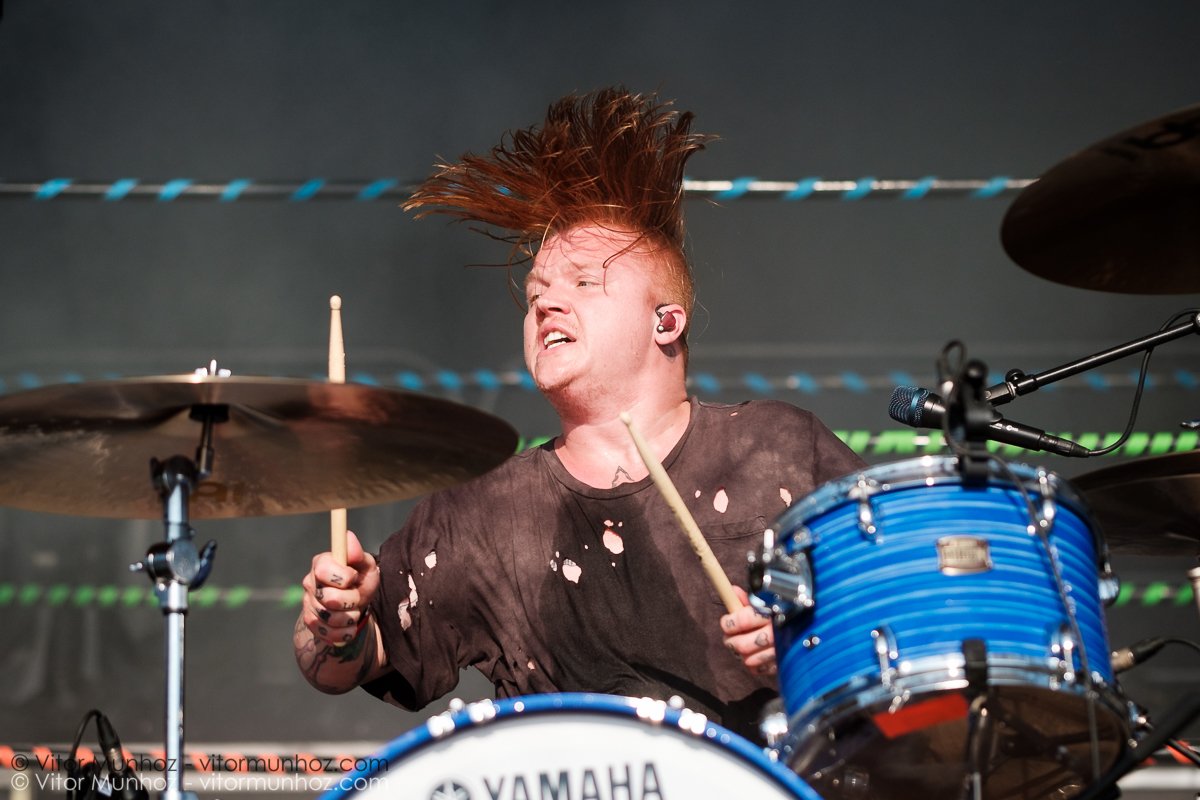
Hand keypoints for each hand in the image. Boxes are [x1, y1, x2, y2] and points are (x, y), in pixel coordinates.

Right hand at [300, 530, 378, 646]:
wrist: (355, 606)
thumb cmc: (360, 581)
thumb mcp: (366, 565)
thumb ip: (358, 553)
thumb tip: (348, 536)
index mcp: (321, 564)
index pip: (324, 570)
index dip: (343, 577)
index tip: (353, 577)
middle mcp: (310, 583)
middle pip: (331, 599)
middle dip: (352, 601)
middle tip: (357, 597)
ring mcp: (308, 604)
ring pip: (330, 619)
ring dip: (350, 618)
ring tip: (354, 611)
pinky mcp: (310, 623)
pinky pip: (328, 634)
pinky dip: (345, 632)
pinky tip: (349, 625)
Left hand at [720, 586, 776, 675]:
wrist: (810, 625)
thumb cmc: (784, 611)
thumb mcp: (767, 601)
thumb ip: (748, 599)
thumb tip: (733, 591)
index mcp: (771, 613)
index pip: (742, 620)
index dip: (728, 623)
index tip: (726, 622)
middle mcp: (777, 633)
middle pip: (742, 645)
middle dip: (731, 642)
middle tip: (730, 637)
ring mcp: (780, 651)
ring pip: (749, 660)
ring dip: (741, 654)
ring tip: (741, 646)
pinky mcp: (782, 664)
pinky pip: (760, 670)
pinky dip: (753, 664)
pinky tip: (755, 655)